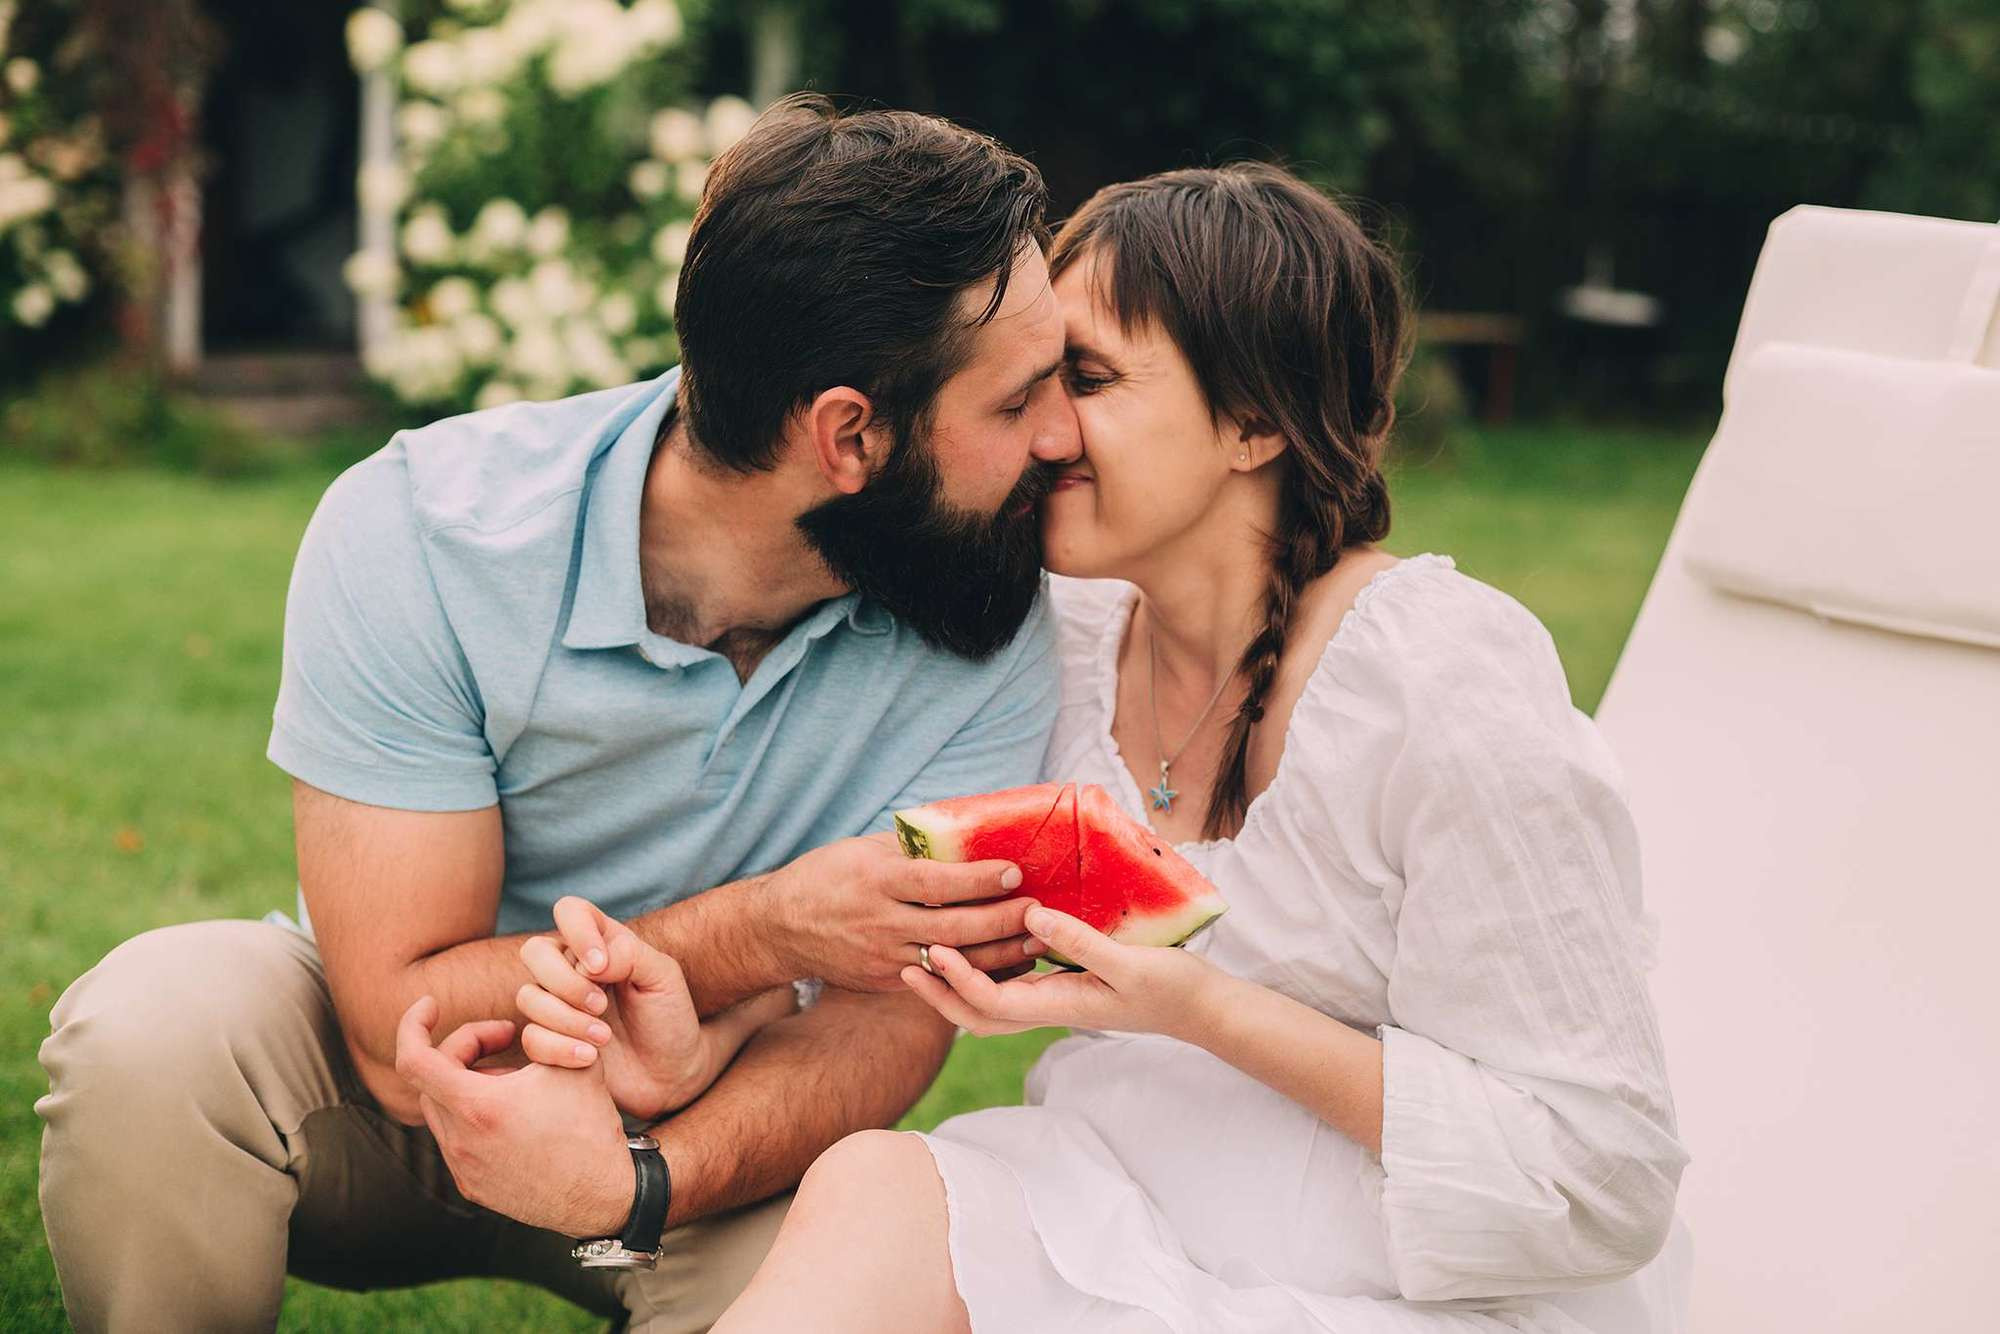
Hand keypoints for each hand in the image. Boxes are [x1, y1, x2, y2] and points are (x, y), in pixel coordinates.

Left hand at [393, 995, 634, 1237]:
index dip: (413, 1025)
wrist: (602, 1194)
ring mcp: (462, 1168)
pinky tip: (513, 1113)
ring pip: (441, 1109)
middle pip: (432, 1078)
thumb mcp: (575, 1061)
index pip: (414, 1059)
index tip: (430, 1004)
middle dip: (464, 1048)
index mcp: (478, 1107)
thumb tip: (529, 1008)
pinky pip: (455, 1139)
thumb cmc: (591, 1125)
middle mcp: (460, 1141)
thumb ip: (544, 1027)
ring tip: (512, 1078)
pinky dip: (473, 1115)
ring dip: (467, 1083)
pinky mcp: (471, 1186)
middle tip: (506, 1036)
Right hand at [518, 896, 794, 1120]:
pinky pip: (530, 1038)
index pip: (570, 911)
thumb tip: (591, 960)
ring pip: (528, 996)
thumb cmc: (669, 1018)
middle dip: (565, 982)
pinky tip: (591, 1059)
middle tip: (601, 1006)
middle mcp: (571, 969)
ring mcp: (556, 1005)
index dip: (577, 933)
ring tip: (604, 1038)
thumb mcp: (664, 978)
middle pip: (534, 951)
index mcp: (602, 943)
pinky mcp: (548, 1041)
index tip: (601, 966)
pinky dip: (559, 1049)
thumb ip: (630, 955)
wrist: (670, 1074)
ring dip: (566, 1019)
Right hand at [766, 832, 1044, 992]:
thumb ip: (911, 847)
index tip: (1015, 871)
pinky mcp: (886, 983)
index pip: (936, 883)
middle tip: (1039, 909)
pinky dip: (974, 973)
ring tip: (1036, 940)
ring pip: (952, 963)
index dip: (978, 880)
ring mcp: (884, 959)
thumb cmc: (828, 876)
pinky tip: (1005, 964)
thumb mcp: (863, 850)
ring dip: (999, 955)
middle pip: (954, 928)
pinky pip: (939, 980)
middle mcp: (881, 924)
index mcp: (877, 882)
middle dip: (1002, 921)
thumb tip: (964, 830)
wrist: (780, 928)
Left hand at [902, 904, 1220, 1040]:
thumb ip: (1079, 942)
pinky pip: (1012, 987)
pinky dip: (984, 975)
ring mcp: (1055, 1002)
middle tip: (907, 963)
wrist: (1199, 1008)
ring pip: (991, 1005)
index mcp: (1058, 1007)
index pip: (992, 1003)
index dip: (958, 980)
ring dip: (955, 986)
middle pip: (978, 1016)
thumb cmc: (1170, 986)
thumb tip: (1030, 918)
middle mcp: (1049, 1009)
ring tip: (928, 955)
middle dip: (939, 995)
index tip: (934, 951)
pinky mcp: (1064, 988)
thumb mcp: (1128, 962)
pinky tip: (978, 948)